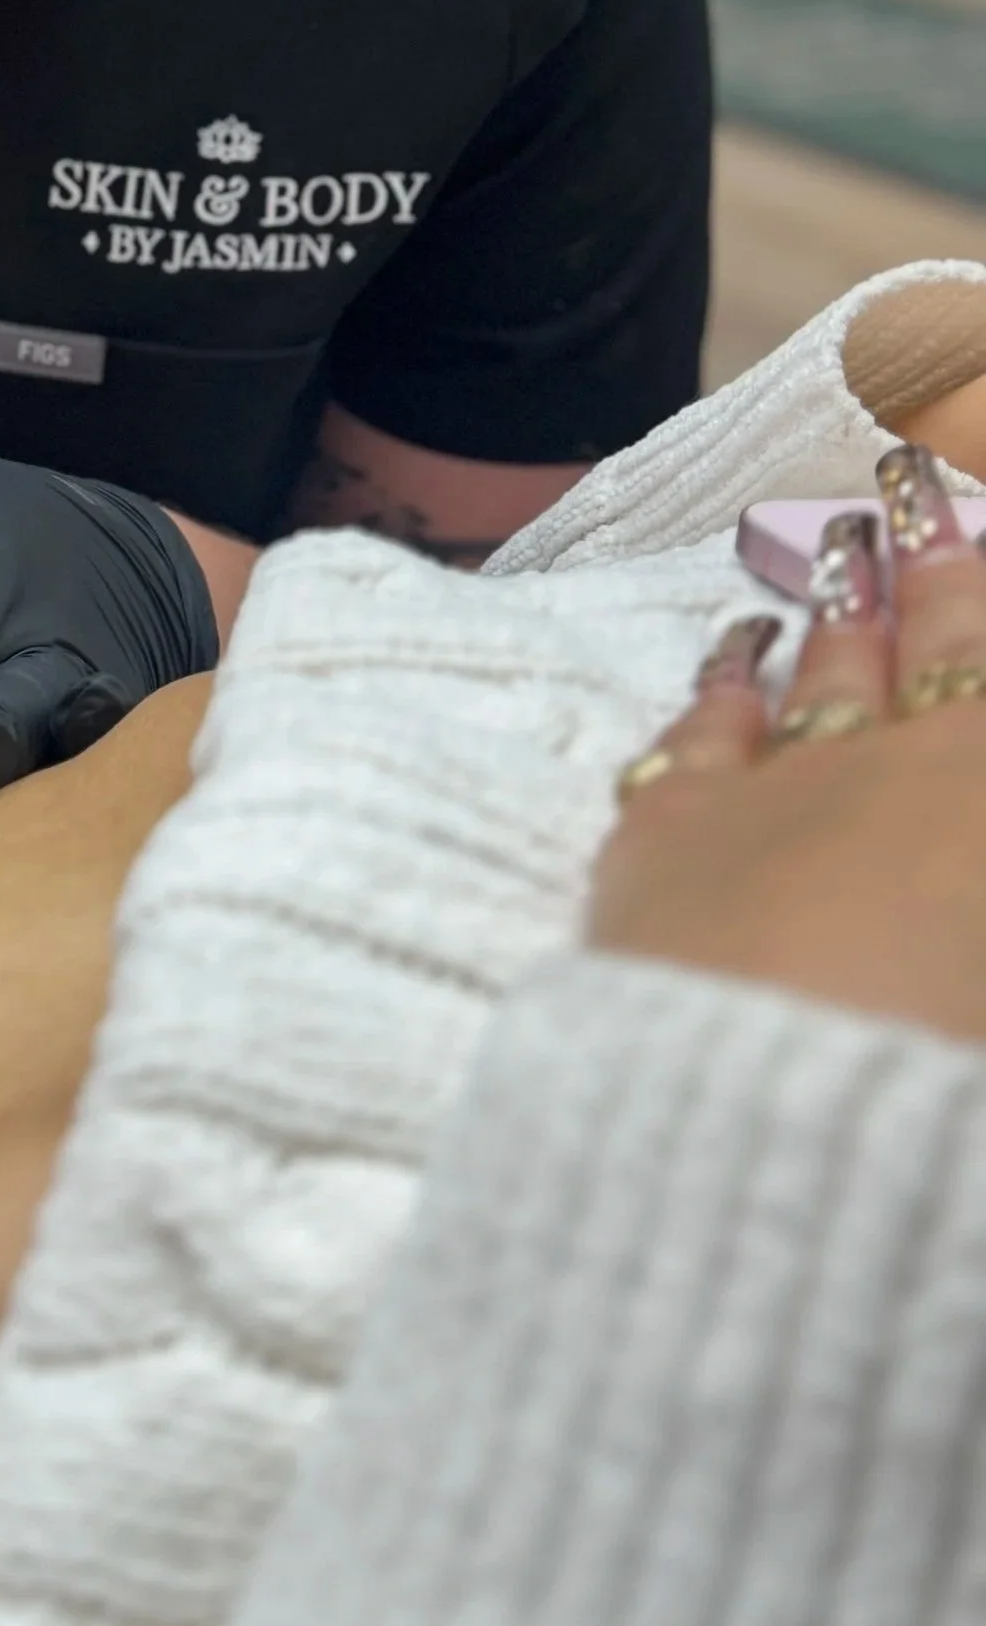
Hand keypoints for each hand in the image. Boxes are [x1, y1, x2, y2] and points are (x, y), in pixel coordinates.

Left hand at [591, 444, 985, 1040]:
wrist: (791, 1149)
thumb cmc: (956, 1084)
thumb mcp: (985, 976)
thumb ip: (961, 871)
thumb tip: (951, 830)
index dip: (985, 590)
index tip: (978, 528)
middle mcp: (913, 762)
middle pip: (939, 634)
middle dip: (936, 555)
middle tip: (919, 476)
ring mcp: (787, 787)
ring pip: (825, 666)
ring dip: (841, 598)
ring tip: (844, 534)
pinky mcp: (672, 833)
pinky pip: (706, 726)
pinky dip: (727, 676)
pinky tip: (733, 644)